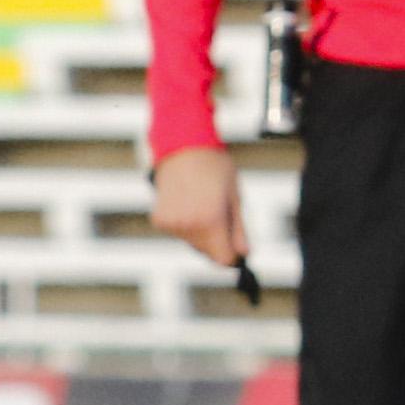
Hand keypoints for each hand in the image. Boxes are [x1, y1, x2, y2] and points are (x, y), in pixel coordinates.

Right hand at [150, 144, 247, 267]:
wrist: (183, 145)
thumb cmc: (214, 167)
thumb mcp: (234, 196)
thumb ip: (239, 229)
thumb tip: (244, 255)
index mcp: (211, 220)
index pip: (223, 259)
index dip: (232, 255)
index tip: (235, 246)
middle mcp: (188, 226)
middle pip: (207, 253)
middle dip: (216, 241)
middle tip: (218, 212)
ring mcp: (171, 224)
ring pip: (192, 242)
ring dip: (199, 231)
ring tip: (200, 202)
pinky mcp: (159, 220)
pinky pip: (178, 232)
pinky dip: (183, 223)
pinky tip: (185, 202)